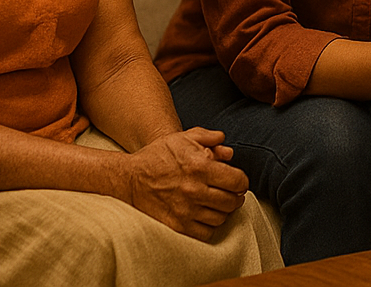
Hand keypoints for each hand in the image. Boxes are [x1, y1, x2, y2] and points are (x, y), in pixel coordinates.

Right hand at [122, 127, 247, 240]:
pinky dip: (210, 226)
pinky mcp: (176, 226)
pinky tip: (205, 215)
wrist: (128, 179)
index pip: (237, 181)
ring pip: (221, 218)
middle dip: (235, 197)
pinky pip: (205, 232)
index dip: (242, 182)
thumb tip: (228, 150)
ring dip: (223, 211)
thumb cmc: (157, 156)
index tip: (238, 182)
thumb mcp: (182, 138)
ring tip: (217, 204)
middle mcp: (194, 190)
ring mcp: (185, 211)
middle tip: (231, 194)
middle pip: (232, 202)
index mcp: (200, 167)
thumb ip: (208, 138)